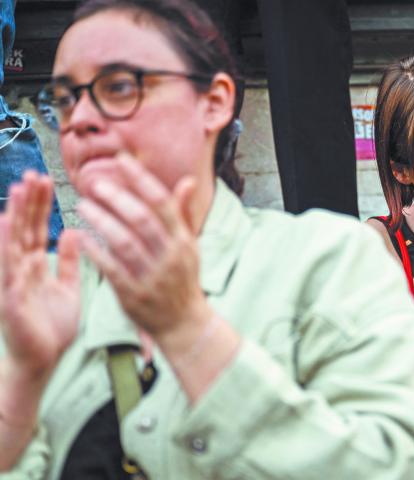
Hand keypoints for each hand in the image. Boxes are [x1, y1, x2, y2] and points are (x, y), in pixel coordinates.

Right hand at [0, 171, 80, 379]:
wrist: (43, 361)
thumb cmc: (52, 327)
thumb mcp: (67, 288)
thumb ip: (69, 261)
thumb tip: (73, 231)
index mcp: (35, 266)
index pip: (37, 229)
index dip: (40, 205)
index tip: (45, 179)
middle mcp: (20, 269)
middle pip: (24, 229)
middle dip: (29, 201)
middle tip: (34, 173)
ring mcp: (12, 281)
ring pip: (14, 242)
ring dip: (16, 214)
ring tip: (19, 188)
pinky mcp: (10, 296)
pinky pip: (8, 266)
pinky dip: (7, 244)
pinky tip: (5, 223)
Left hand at [77, 153, 208, 341]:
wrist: (184, 323)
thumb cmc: (183, 279)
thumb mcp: (189, 246)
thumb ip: (183, 214)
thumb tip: (187, 181)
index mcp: (183, 240)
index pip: (163, 202)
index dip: (141, 179)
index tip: (122, 160)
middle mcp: (170, 256)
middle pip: (142, 220)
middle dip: (117, 198)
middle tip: (95, 183)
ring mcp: (152, 276)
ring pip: (124, 242)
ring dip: (101, 221)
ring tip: (82, 206)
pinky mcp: (134, 295)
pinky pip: (111, 269)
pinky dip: (95, 251)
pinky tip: (81, 237)